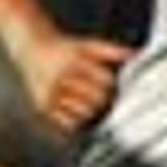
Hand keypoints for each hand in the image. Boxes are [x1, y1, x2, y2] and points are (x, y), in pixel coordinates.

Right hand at [18, 34, 134, 136]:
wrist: (31, 49)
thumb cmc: (63, 48)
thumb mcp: (86, 44)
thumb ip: (110, 50)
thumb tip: (135, 55)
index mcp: (73, 61)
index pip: (105, 81)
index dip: (110, 83)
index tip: (108, 82)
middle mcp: (61, 78)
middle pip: (97, 100)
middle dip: (102, 98)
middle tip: (99, 94)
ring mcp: (51, 94)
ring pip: (85, 113)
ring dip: (90, 109)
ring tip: (86, 100)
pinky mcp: (43, 106)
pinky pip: (68, 122)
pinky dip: (76, 119)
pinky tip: (74, 108)